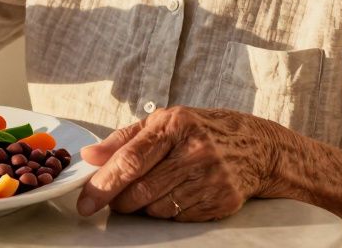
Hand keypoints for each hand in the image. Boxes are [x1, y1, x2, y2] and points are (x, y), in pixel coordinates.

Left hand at [76, 106, 280, 220]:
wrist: (255, 146)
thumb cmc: (198, 130)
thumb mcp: (162, 123)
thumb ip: (122, 140)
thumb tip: (89, 156)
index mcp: (175, 125)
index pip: (131, 160)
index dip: (104, 184)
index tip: (85, 202)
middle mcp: (195, 151)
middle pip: (141, 190)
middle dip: (119, 200)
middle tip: (114, 198)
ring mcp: (212, 178)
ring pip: (157, 209)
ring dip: (142, 207)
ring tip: (148, 191)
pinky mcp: (223, 201)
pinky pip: (178, 218)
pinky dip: (166, 212)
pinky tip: (172, 195)